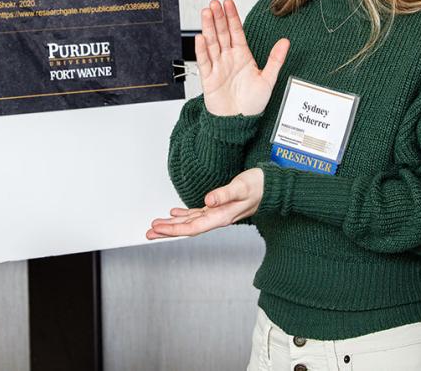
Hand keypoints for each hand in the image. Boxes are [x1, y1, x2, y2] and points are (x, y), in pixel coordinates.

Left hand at [146, 168, 264, 239]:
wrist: (272, 187)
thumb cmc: (259, 186)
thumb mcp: (242, 187)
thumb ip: (225, 194)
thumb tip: (208, 200)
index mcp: (221, 216)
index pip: (193, 227)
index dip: (173, 229)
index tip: (157, 229)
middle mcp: (217, 218)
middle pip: (187, 228)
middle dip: (167, 231)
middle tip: (148, 233)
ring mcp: (217, 214)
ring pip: (190, 222)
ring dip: (172, 224)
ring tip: (155, 226)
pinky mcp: (218, 207)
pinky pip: (197, 215)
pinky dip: (183, 215)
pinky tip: (173, 213)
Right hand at [197, 0, 288, 115]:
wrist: (238, 122)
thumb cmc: (253, 104)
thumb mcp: (268, 80)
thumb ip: (275, 59)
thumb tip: (285, 42)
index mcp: (243, 56)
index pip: (236, 32)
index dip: (232, 17)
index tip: (228, 3)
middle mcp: (229, 59)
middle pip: (222, 34)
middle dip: (218, 18)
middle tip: (214, 3)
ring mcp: (217, 67)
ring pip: (211, 43)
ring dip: (208, 28)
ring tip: (206, 12)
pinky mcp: (208, 78)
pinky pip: (204, 62)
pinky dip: (201, 50)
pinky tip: (200, 38)